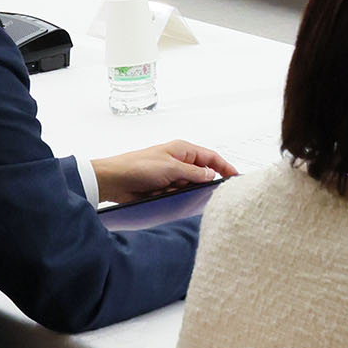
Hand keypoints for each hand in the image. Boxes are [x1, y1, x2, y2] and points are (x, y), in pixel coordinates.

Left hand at [90, 141, 234, 203]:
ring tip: (163, 189)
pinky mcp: (161, 188)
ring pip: (188, 187)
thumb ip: (194, 172)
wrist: (111, 181)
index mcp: (183, 150)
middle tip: (185, 187)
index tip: (235, 178)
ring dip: (178, 191)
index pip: (211, 157)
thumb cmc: (137, 167)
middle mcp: (178, 161)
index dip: (225, 167)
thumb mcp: (170, 168)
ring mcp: (170, 175)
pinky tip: (156, 193)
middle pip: (200, 175)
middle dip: (195, 184)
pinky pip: (175, 195)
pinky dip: (169, 196)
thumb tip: (211, 175)